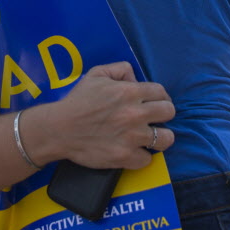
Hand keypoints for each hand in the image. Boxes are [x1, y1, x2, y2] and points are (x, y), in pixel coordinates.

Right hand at [26, 62, 174, 170]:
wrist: (59, 129)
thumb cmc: (77, 101)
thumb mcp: (96, 74)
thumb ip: (119, 69)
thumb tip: (135, 77)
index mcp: (129, 91)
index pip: (161, 92)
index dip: (158, 96)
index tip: (153, 103)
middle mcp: (135, 113)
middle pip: (169, 112)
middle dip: (162, 114)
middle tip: (152, 118)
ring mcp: (133, 137)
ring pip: (167, 139)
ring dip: (159, 137)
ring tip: (148, 137)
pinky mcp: (126, 157)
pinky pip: (148, 159)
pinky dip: (141, 156)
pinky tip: (131, 150)